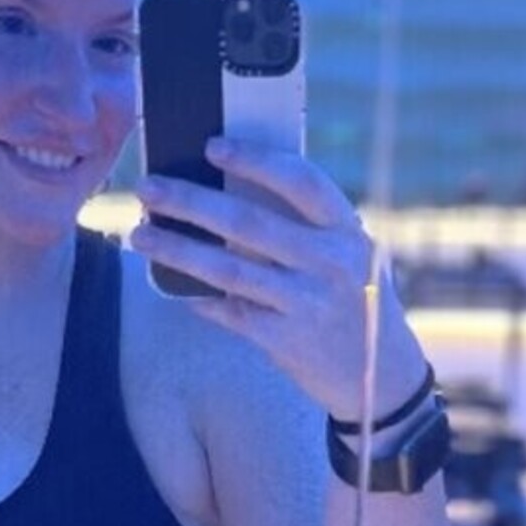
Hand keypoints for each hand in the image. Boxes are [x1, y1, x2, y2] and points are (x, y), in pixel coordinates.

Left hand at [130, 140, 427, 424]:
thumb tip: (235, 192)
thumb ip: (309, 229)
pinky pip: (231, 314)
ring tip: (140, 236)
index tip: (212, 146)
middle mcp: (329, 263)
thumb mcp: (350, 256)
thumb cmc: (356, 303)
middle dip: (191, 202)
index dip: (256, 160)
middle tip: (148, 189)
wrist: (384, 379)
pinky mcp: (287, 342)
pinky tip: (172, 287)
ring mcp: (307, 303)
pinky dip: (199, 299)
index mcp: (347, 231)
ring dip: (178, 250)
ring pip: (228, 270)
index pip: (301, 182)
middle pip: (248, 223)